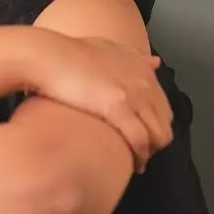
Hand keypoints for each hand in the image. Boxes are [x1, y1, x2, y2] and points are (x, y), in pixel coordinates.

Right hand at [8, 27, 173, 173]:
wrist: (48, 56)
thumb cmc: (69, 55)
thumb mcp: (108, 48)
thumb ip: (133, 57)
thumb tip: (155, 62)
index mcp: (142, 70)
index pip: (163, 106)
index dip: (155, 126)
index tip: (142, 137)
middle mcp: (144, 82)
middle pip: (165, 122)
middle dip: (155, 142)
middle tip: (138, 154)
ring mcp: (133, 95)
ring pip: (158, 135)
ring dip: (149, 152)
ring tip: (136, 164)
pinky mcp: (119, 108)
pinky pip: (140, 140)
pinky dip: (139, 156)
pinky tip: (131, 165)